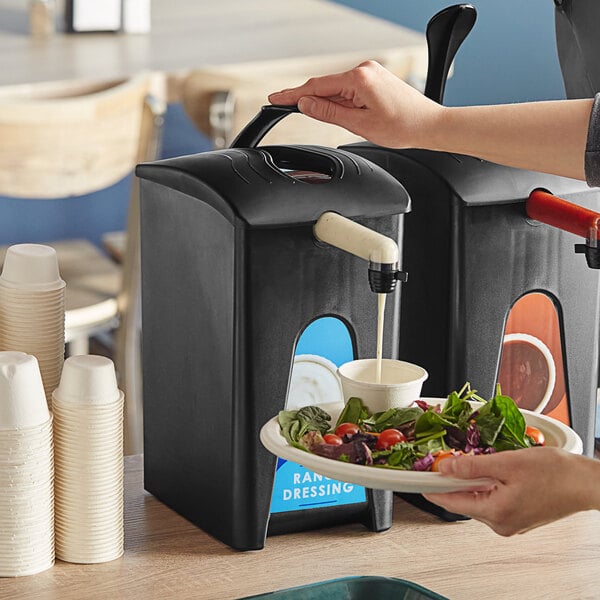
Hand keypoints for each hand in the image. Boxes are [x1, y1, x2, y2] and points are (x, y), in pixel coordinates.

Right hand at [268, 60, 592, 180]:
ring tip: (321, 119)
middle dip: (307, 98)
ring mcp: (371, 73)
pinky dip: (339, 101)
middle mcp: (365, 70)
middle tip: (283, 106)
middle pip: (325, 85)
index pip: (316, 86)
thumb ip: (329, 112)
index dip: (293, 94)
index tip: (275, 98)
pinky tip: (336, 112)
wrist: (430, 125)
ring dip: (326, 102)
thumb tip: (306, 104)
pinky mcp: (376, 80)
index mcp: (359, 78)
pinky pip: (349, 89)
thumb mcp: (359, 124)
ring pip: (337, 89)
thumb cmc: (403, 127)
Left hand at [423, 447, 599, 535]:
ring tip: (483, 463)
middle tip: (450, 460)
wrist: (584, 482)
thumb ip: (472, 466)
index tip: (418, 479)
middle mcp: (501, 524)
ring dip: (474, 481)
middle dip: (456, 480)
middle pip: (464, 500)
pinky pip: (493, 501)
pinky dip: (488, 486)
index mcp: (495, 513)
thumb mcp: (506, 463)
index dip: (432, 488)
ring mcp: (510, 523)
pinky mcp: (518, 517)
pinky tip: (494, 472)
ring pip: (478, 499)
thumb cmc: (554, 473)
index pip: (451, 502)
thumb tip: (446, 468)